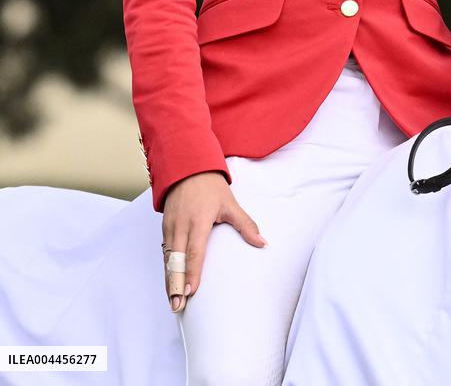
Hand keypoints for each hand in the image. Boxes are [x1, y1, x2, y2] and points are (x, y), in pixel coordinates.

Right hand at [161, 170, 267, 312]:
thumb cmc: (211, 186)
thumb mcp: (230, 203)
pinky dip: (166, 269)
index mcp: (199, 220)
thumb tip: (263, 243)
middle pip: (177, 260)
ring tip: (172, 302)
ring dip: (169, 280)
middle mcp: (181, 225)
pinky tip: (169, 284)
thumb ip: (246, 225)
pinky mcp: (165, 227)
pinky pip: (165, 252)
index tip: (191, 292)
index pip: (195, 251)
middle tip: (177, 306)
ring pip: (168, 258)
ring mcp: (171, 226)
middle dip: (176, 284)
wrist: (188, 167)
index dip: (192, 273)